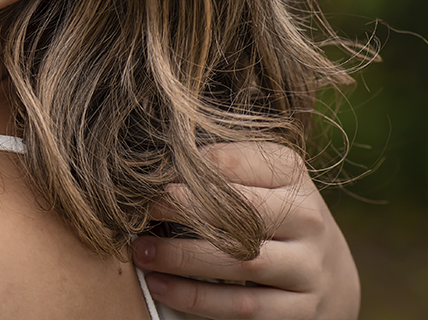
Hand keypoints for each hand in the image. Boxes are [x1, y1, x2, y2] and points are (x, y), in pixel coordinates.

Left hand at [132, 142, 358, 319]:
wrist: (327, 275)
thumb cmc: (269, 216)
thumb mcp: (255, 180)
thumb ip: (214, 170)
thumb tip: (152, 166)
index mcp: (291, 173)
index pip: (231, 162)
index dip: (186, 169)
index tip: (149, 176)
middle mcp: (308, 217)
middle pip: (239, 211)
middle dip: (181, 209)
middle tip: (141, 210)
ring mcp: (309, 267)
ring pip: (241, 262)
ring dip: (181, 257)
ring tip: (141, 251)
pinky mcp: (301, 311)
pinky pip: (242, 306)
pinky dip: (194, 298)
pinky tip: (159, 285)